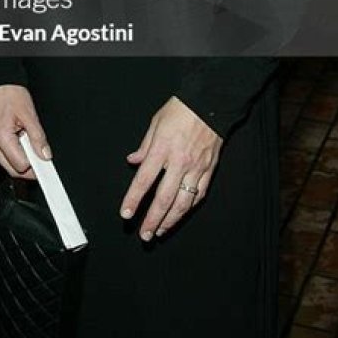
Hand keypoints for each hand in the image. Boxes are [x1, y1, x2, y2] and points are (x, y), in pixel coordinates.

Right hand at [0, 84, 50, 178]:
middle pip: (11, 169)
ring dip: (19, 157)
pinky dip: (13, 151)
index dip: (34, 166)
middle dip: (27, 166)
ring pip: (6, 163)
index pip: (20, 166)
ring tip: (26, 139)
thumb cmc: (10, 93)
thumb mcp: (30, 115)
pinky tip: (18, 138)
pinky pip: (2, 153)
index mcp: (1, 137)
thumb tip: (45, 154)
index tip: (44, 164)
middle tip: (39, 156)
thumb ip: (38, 138)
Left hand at [119, 96, 221, 240]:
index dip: (134, 199)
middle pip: (163, 198)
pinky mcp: (209, 170)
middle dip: (152, 219)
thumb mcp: (155, 122)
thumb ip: (144, 146)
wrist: (211, 102)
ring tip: (160, 231)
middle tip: (144, 235)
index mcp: (162, 149)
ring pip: (183, 202)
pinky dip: (188, 208)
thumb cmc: (181, 109)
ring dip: (170, 220)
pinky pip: (198, 194)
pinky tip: (180, 215)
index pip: (144, 180)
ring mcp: (196, 168)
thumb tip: (133, 161)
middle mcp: (179, 162)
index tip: (126, 214)